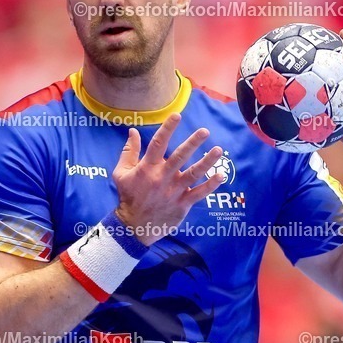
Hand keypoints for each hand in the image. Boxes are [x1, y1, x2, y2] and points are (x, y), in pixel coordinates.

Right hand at [113, 114, 224, 245]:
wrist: (134, 226)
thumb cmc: (128, 197)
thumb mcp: (121, 173)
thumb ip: (129, 151)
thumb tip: (133, 131)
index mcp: (147, 168)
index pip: (158, 144)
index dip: (167, 129)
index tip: (177, 116)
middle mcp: (162, 178)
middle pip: (179, 157)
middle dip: (193, 143)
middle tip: (205, 131)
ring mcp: (174, 192)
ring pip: (193, 174)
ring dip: (207, 162)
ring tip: (218, 150)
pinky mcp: (182, 204)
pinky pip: (199, 193)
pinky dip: (211, 185)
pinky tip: (221, 175)